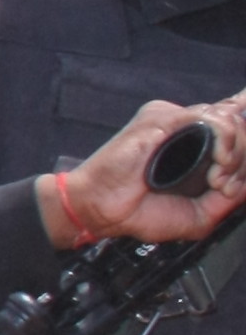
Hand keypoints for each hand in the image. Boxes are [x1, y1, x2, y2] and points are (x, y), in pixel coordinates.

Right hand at [41, 93, 245, 247]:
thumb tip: (245, 182)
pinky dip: (225, 143)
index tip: (234, 147)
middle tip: (226, 187)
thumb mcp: (199, 216)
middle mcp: (183, 130)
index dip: (241, 119)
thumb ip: (228, 197)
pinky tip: (216, 165)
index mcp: (190, 146)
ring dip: (236, 154)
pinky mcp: (162, 118)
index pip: (228, 121)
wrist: (102, 211)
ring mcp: (173, 121)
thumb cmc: (138, 212)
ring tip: (218, 180)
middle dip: (243, 159)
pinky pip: (211, 119)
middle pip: (238, 125)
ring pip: (230, 120)